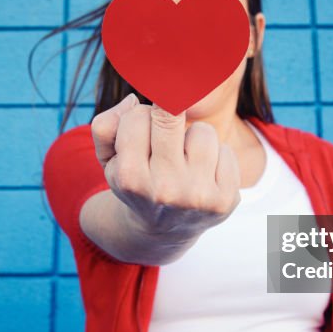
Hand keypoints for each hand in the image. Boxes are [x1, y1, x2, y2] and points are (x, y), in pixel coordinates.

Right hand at [90, 94, 241, 243]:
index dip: (140, 118)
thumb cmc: (136, 182)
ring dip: (194, 139)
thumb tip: (133, 101)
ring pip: (204, 131)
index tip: (142, 133)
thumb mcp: (109, 159)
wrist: (163, 230)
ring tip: (185, 159)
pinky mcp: (225, 200)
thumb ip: (105, 125)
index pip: (137, 115)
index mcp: (130, 178)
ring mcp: (198, 196)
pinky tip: (203, 175)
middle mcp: (164, 189)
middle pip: (172, 112)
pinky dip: (216, 157)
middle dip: (169, 111)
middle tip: (168, 122)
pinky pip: (227, 151)